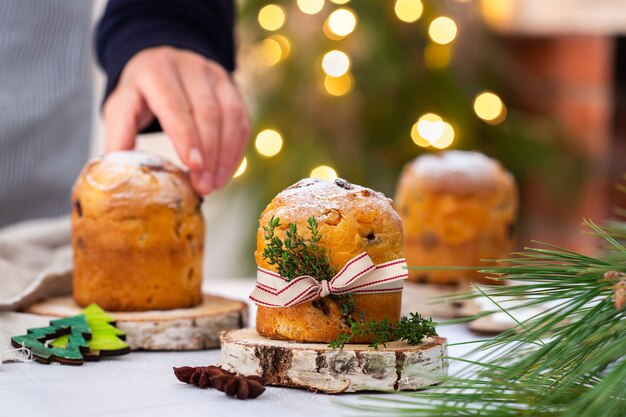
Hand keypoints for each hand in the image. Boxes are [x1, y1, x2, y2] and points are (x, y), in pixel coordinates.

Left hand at [103, 46, 249, 194]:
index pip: (174, 105)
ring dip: (225, 155)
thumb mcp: (122, 107)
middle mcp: (190, 68)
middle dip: (208, 154)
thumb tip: (117, 171)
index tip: (192, 166)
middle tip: (203, 186)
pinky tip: (225, 172)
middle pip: (207, 113)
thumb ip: (118, 135)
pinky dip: (235, 150)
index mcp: (156, 71)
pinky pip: (241, 121)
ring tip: (215, 184)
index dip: (186, 136)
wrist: (163, 62)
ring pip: (230, 117)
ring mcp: (215, 76)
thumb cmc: (142, 92)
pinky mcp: (232, 88)